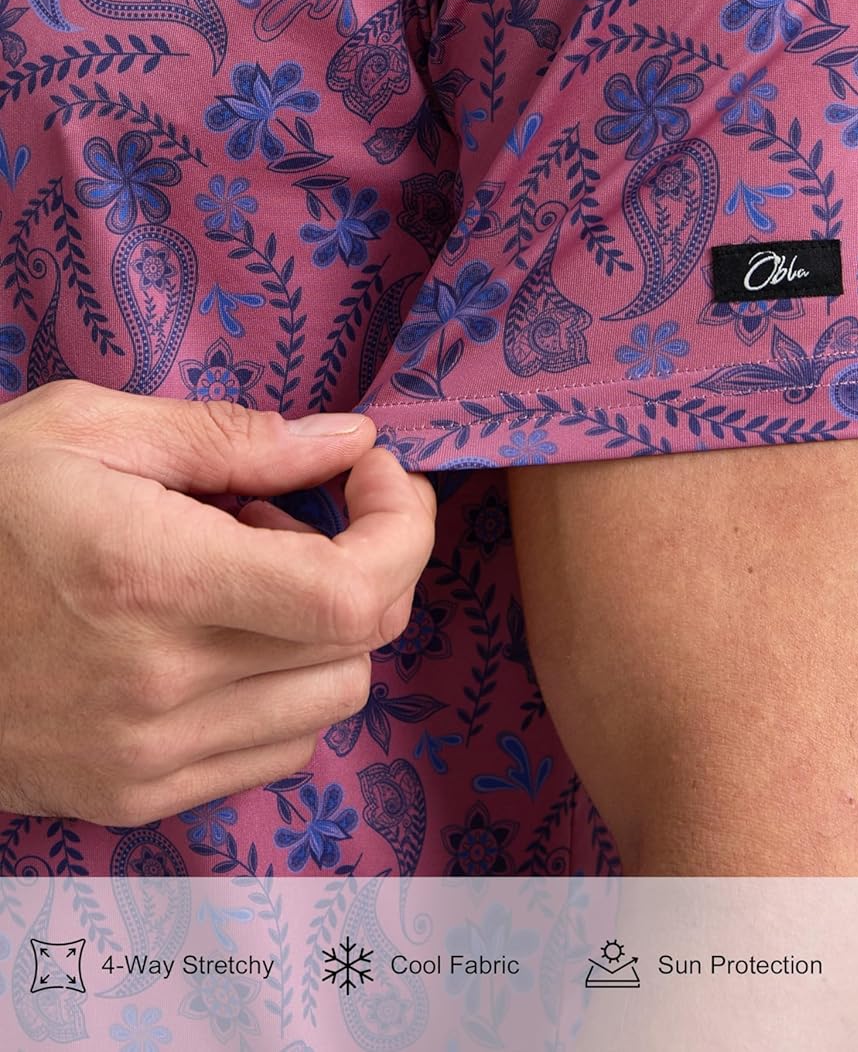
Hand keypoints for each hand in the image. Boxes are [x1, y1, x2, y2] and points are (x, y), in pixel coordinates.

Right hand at [0, 379, 433, 825]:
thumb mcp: (86, 430)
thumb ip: (233, 437)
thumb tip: (348, 439)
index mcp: (152, 578)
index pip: (354, 593)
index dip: (402, 526)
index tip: (374, 473)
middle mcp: (160, 685)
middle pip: (360, 645)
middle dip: (368, 560)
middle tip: (291, 508)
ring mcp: (147, 756)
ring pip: (331, 703)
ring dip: (324, 627)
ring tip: (241, 569)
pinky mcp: (134, 796)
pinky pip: (275, 753)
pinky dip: (284, 689)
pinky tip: (220, 636)